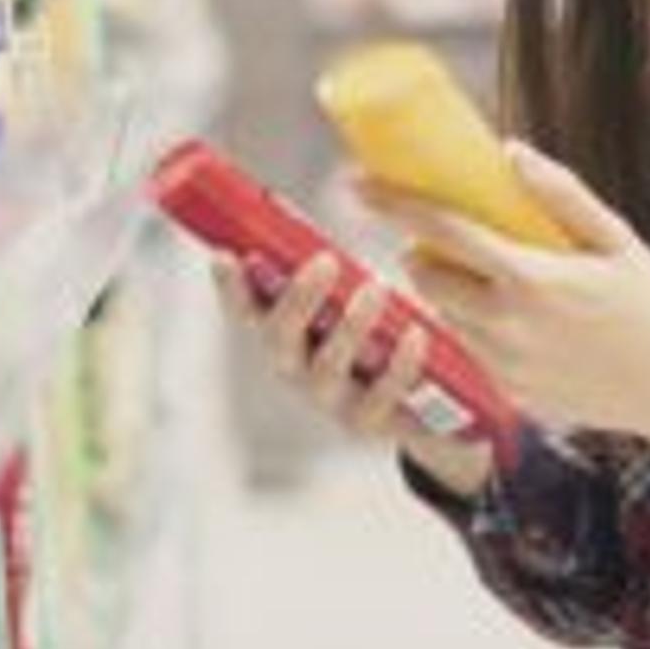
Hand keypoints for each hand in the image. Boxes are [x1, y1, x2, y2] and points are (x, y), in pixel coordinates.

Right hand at [209, 254, 492, 497]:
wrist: (423, 405)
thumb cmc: (377, 336)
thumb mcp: (352, 301)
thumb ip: (333, 272)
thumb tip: (317, 226)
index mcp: (283, 335)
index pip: (245, 311)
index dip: (231, 287)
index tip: (225, 256)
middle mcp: (296, 370)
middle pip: (279, 338)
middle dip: (299, 297)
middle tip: (327, 260)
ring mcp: (330, 401)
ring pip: (327, 367)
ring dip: (351, 325)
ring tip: (377, 287)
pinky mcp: (370, 422)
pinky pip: (380, 396)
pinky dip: (398, 364)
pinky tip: (416, 334)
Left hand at [352, 142, 649, 445]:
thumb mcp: (618, 240)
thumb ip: (563, 194)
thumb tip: (510, 151)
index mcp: (531, 278)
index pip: (442, 231)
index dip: (395, 203)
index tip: (358, 183)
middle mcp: (506, 325)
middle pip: (425, 279)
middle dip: (420, 253)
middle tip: (441, 237)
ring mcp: (504, 364)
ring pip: (445, 317)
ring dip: (448, 291)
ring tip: (487, 276)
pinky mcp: (509, 392)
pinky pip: (473, 349)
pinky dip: (478, 326)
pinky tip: (521, 321)